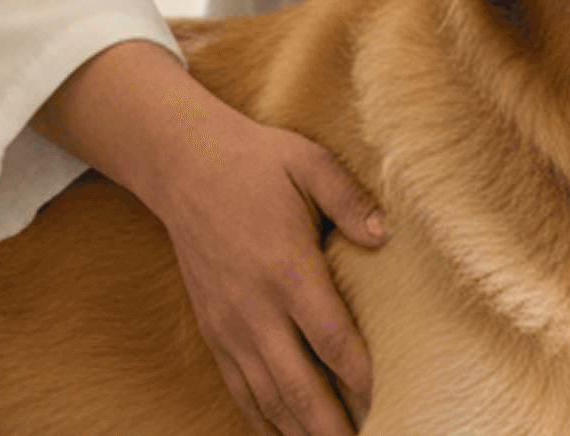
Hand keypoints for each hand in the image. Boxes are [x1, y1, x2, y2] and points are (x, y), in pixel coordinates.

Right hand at [35, 41, 390, 435]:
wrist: (182, 166)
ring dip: (301, 431)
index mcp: (285, 267)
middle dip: (332, 425)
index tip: (387, 399)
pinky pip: (240, 389)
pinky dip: (264, 420)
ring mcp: (230, 324)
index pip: (331, 339)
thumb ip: (350, 199)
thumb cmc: (254, 162)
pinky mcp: (214, 331)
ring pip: (268, 398)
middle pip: (299, 386)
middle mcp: (255, 307)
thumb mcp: (308, 162)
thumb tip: (386, 235)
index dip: (360, 377)